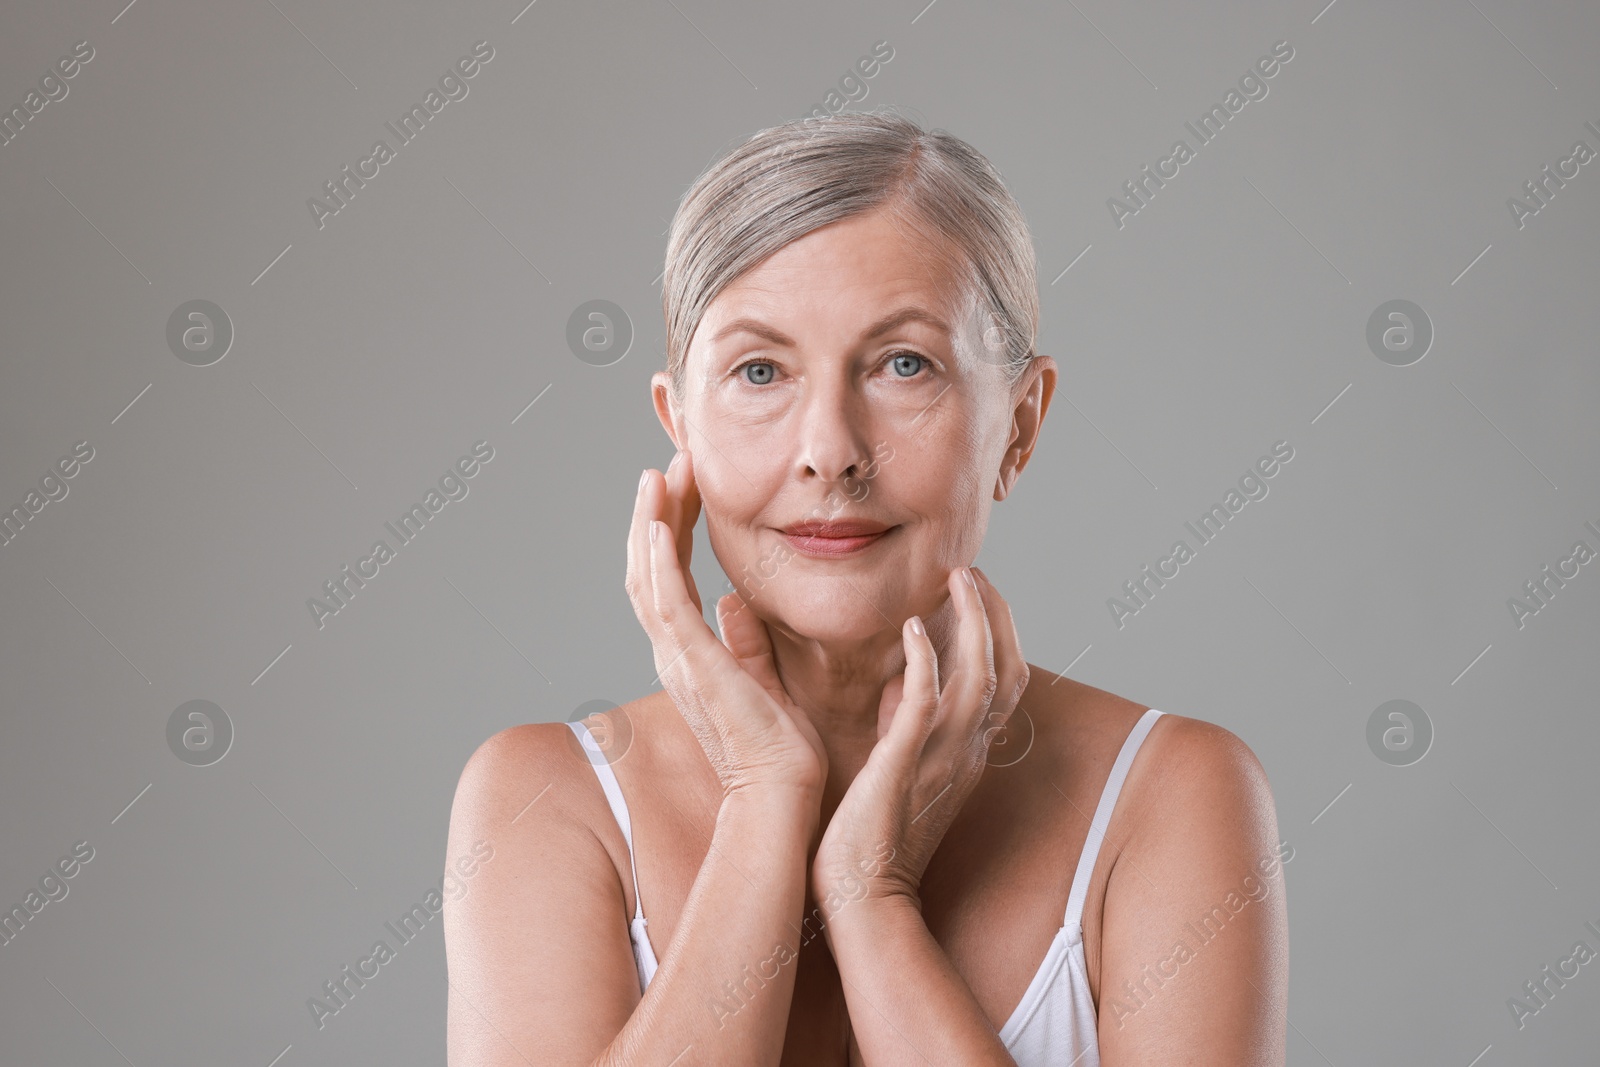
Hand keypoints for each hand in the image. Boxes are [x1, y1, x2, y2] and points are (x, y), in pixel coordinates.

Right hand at [627, 449, 828, 800]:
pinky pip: (668, 605)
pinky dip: (659, 563)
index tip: (684, 484)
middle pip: (647, 568)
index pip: (668, 577)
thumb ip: (745, 641)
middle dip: (656, 511)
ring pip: (648, 577)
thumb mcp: (761, 679)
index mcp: (688, 654)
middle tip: (668, 462)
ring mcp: (679, 659)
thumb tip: (735, 603)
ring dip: (652, 522)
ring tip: (660, 474)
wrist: (782, 793)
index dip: (670, 527)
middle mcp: (673, 653)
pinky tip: (661, 524)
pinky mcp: (695, 666)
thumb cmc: (778, 747)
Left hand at [810, 566, 1028, 914]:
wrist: (862, 895)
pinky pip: (927, 703)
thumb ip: (907, 726)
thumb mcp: (901, 769)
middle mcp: (966, 752)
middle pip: (1008, 669)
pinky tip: (914, 626)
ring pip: (981, 676)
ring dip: (974, 621)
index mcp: (967, 752)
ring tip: (958, 578)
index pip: (1004, 680)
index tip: (978, 590)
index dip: (1000, 631)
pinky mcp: (905, 764)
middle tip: (974, 571)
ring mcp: (942, 758)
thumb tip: (899, 684)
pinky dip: (926, 660)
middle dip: (997, 614)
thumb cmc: (871, 835)